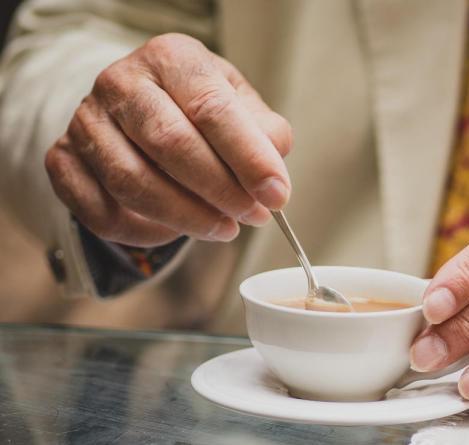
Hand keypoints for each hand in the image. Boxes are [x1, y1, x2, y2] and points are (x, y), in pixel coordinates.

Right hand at [44, 33, 292, 246]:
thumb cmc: (203, 109)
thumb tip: (272, 178)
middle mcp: (120, 82)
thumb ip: (265, 136)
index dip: (249, 159)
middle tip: (253, 216)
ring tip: (224, 228)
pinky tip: (178, 230)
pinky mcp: (63, 160)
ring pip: (133, 183)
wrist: (144, 109)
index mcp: (171, 58)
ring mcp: (85, 120)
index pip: (212, 109)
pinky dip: (145, 232)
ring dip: (187, 217)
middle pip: (170, 144)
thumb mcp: (243, 107)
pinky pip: (102, 212)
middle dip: (220, 191)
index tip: (276, 196)